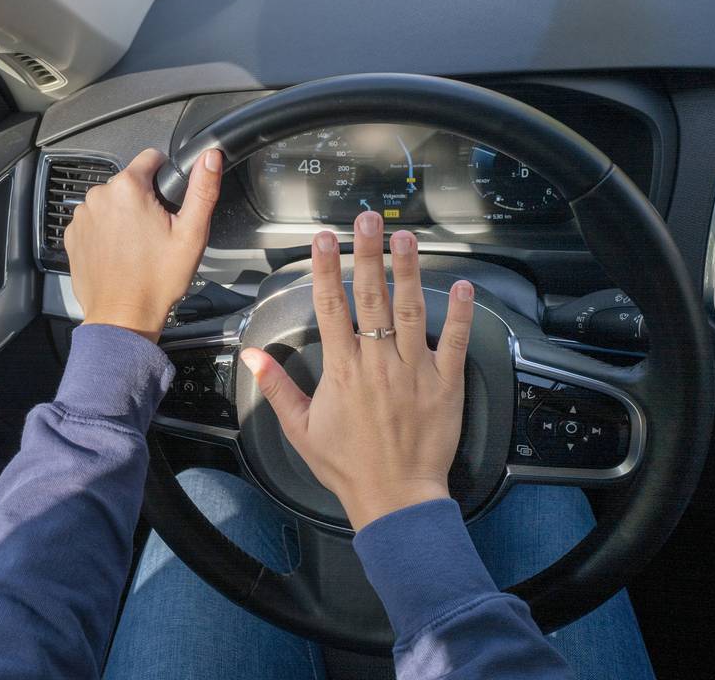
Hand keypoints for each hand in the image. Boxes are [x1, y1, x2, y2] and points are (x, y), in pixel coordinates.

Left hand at [65, 148, 222, 342]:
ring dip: (124, 217)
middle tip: (156, 233)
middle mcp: (99, 196)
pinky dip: (107, 232)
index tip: (169, 204)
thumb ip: (202, 189)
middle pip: (130, 183)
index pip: (151, 158)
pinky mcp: (73, 236)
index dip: (165, 177)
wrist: (123, 316)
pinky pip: (95, 222)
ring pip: (111, 202)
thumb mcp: (191, 233)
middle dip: (144, 201)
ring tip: (138, 246)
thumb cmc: (156, 279)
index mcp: (127, 188)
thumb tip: (210, 156)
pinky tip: (120, 254)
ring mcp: (82, 216)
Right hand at [239, 213, 474, 529]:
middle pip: (370, 297)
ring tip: (406, 237)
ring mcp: (414, 371)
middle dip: (367, 254)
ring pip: (410, 310)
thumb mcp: (299, 429)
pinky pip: (453, 342)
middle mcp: (377, 362)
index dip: (325, 269)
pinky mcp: (445, 384)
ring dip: (408, 271)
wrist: (394, 497)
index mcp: (341, 370)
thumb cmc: (345, 465)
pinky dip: (459, 314)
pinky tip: (463, 286)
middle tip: (367, 218)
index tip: (324, 239)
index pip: (330, 307)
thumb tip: (252, 356)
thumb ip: (277, 388)